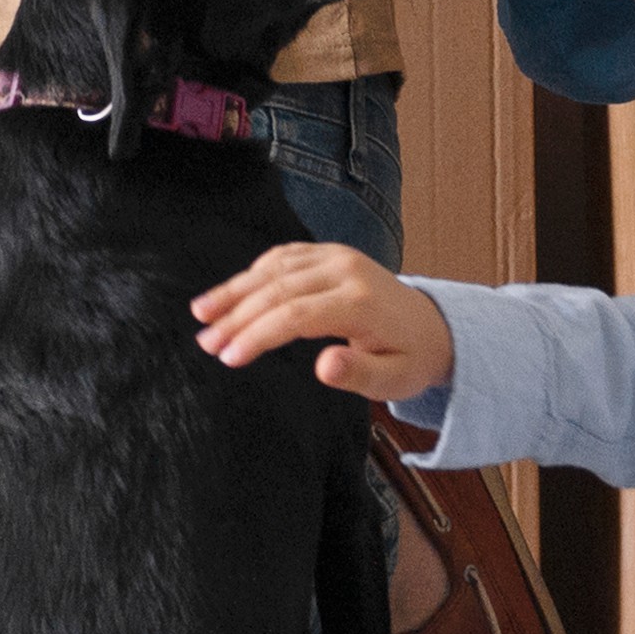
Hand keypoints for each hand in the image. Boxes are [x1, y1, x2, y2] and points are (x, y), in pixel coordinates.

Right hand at [190, 242, 454, 401]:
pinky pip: (285, 255)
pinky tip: (231, 293)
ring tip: (201, 313)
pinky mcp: (329, 252)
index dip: (258, 334)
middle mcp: (346, 270)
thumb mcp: (394, 380)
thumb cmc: (409, 360)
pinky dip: (254, 272)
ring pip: (275, 266)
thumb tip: (323, 367)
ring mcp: (337, 255)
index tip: (229, 357)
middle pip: (279, 288)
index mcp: (361, 303)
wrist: (433, 326)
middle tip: (205, 342)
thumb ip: (359, 375)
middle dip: (236, 315)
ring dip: (236, 289)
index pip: (296, 314)